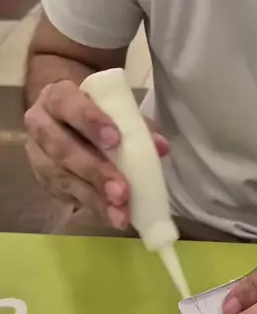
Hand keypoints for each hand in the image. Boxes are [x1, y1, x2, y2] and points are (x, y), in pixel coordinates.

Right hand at [24, 80, 168, 228]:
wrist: (64, 119)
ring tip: (120, 212)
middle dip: (95, 171)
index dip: (90, 121)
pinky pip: (66, 194)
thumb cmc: (95, 111)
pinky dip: (92, 205)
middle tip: (121, 191)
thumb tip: (160, 147)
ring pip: (62, 177)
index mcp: (56, 98)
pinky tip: (112, 215)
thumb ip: (136, 124)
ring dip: (94, 196)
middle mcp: (40, 124)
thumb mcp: (113, 109)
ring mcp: (38, 155)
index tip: (115, 140)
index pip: (67, 104)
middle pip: (62, 148)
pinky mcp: (44, 180)